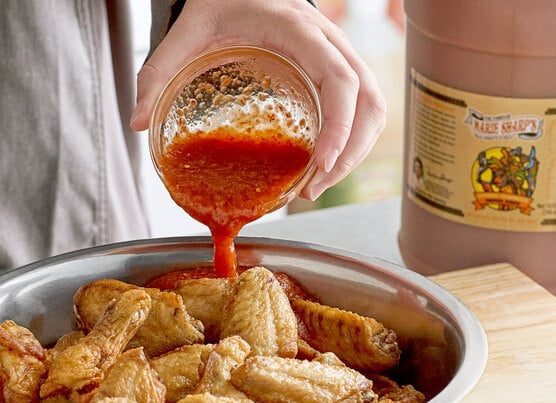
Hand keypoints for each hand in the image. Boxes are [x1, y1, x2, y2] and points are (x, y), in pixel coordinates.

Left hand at [130, 0, 385, 200]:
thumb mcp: (189, 29)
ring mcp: (342, 57)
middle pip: (370, 103)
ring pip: (375, 109)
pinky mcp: (341, 72)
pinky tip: (326, 164)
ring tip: (319, 184)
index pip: (341, 82)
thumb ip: (159, 72)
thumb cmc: (225, 1)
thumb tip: (137, 122)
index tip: (320, 165)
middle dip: (348, 154)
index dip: (340, 128)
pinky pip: (366, 110)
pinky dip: (354, 142)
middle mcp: (332, 44)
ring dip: (355, 152)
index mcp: (301, 32)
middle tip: (313, 189)